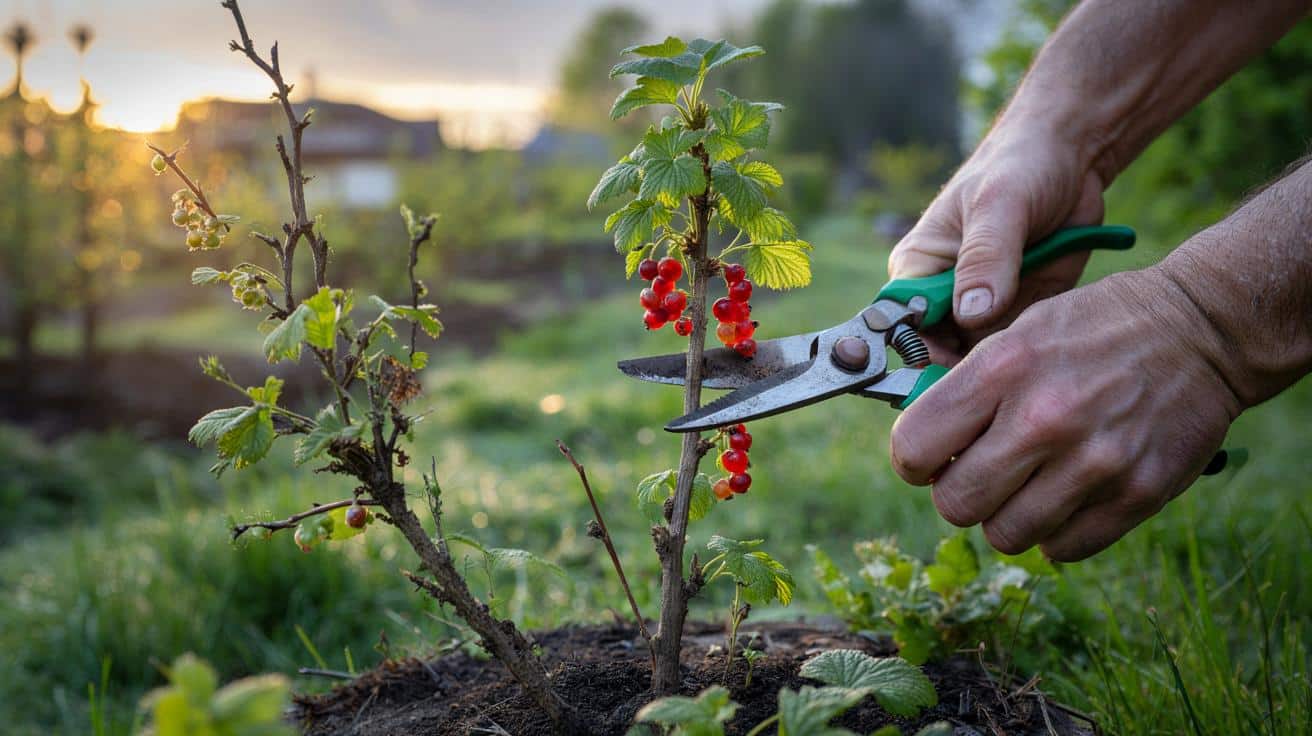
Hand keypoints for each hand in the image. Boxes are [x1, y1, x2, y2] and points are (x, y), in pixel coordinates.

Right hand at [888, 123, 1105, 363]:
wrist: (1073, 158)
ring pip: (981, 356)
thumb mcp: (1000, 205)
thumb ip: (985, 258)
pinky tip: (1048, 341)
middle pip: (940, 351)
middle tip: (1001, 371)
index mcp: (918, 267)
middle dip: (967, 366)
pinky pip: (1018, 347)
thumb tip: (970, 314)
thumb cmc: (1019, 165)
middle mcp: (944, 294)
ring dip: (1003, 360)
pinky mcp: (1020, 311)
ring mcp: (984, 307)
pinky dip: (1031, 351)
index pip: (902, 324)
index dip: (920, 352)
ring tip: (1030, 352)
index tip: (952, 371)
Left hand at [888, 266, 1239, 560]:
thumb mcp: (1019, 329)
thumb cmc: (1094, 328)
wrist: (1199, 332)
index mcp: (1004, 368)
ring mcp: (1093, 462)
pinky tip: (1067, 495)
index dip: (914, 460)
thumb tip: (918, 444)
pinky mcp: (1136, 495)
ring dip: (1007, 516)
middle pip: (955, 504)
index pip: (914, 448)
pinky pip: (1063, 549)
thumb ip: (967, 386)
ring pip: (1006, 535)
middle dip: (959, 492)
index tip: (931, 456)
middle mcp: (1044, 418)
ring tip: (1028, 483)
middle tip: (982, 471)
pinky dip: (1056, 532)